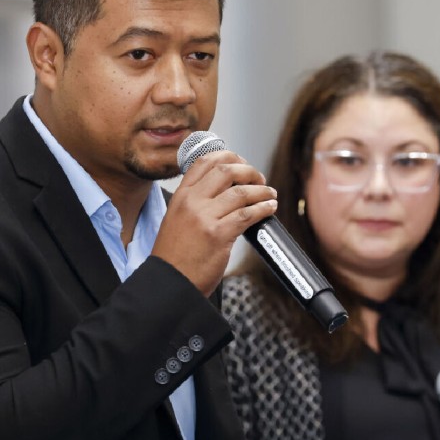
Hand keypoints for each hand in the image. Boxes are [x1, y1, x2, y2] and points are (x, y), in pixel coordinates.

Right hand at [151, 150, 277, 294]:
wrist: (169, 282)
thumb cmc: (175, 257)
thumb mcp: (176, 220)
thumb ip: (195, 203)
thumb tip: (226, 191)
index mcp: (180, 196)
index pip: (204, 162)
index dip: (228, 156)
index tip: (241, 163)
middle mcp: (191, 202)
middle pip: (226, 170)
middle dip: (249, 170)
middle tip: (259, 179)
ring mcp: (205, 217)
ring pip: (241, 191)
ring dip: (261, 190)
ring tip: (269, 194)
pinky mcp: (218, 235)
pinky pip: (248, 214)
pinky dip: (263, 208)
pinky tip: (269, 208)